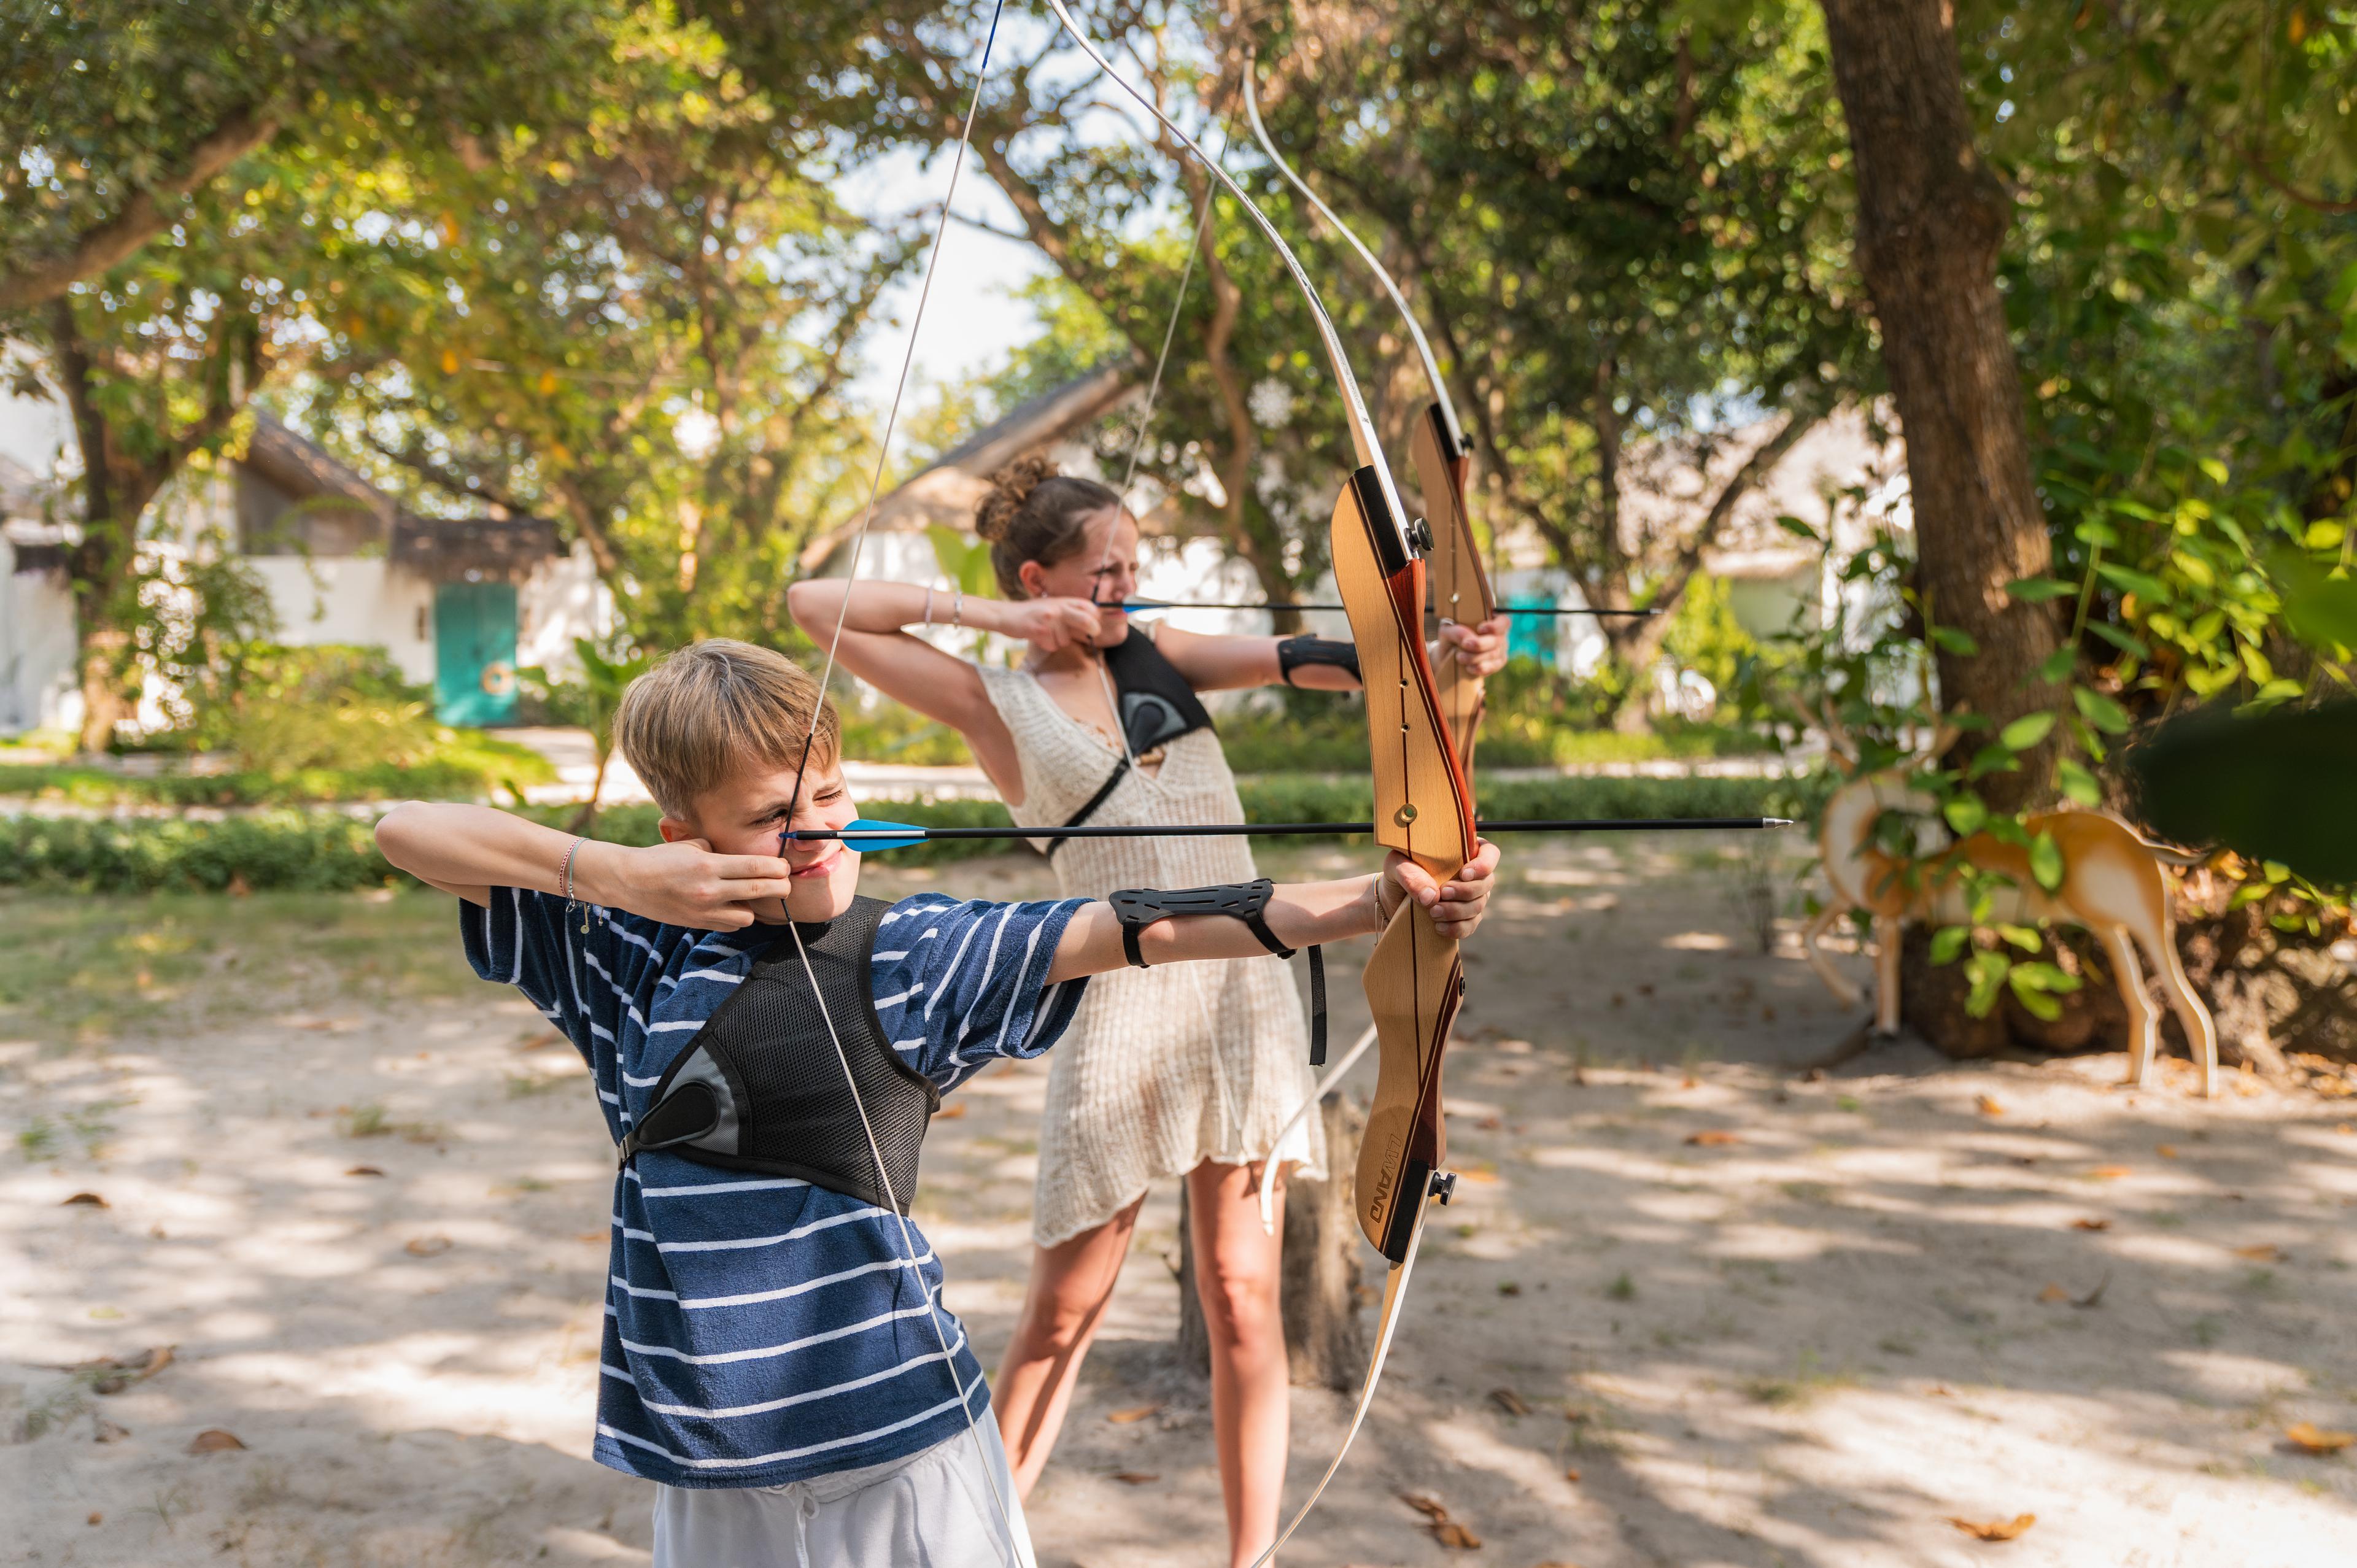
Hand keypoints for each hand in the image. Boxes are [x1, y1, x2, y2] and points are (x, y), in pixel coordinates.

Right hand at [585, 839, 797, 929]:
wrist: (629, 881)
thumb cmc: (661, 858)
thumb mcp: (691, 846)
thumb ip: (720, 852)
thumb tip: (747, 858)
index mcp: (709, 865)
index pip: (758, 867)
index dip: (778, 867)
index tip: (785, 866)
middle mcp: (709, 890)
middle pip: (761, 892)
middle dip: (781, 887)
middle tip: (785, 882)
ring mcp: (704, 911)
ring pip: (748, 916)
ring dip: (754, 906)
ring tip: (749, 895)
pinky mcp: (698, 924)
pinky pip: (730, 925)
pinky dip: (736, 917)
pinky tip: (730, 905)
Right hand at [996, 596, 1101, 654]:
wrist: (1005, 614)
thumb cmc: (1031, 613)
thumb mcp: (1051, 606)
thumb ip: (1068, 612)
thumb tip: (1091, 625)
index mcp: (1062, 601)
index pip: (1087, 606)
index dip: (1095, 616)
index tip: (1096, 625)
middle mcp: (1057, 608)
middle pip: (1085, 619)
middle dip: (1092, 628)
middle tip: (1095, 633)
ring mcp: (1049, 619)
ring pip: (1066, 639)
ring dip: (1058, 641)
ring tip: (1045, 633)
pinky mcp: (1040, 630)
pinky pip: (1052, 645)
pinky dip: (1047, 645)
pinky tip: (1038, 637)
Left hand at [1378, 838, 1501, 940]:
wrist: (1391, 898)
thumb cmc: (1399, 872)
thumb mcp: (1397, 865)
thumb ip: (1410, 874)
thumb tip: (1431, 896)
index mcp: (1463, 852)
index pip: (1489, 853)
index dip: (1484, 864)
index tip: (1464, 874)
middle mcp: (1473, 875)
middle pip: (1486, 883)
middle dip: (1466, 891)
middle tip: (1442, 894)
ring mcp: (1471, 898)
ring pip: (1478, 906)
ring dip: (1457, 911)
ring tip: (1433, 912)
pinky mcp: (1464, 919)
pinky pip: (1470, 926)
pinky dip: (1456, 928)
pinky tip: (1438, 928)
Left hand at [1438, 615, 1509, 678]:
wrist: (1448, 655)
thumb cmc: (1451, 637)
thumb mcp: (1449, 630)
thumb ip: (1457, 631)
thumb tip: (1468, 640)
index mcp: (1492, 620)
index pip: (1503, 622)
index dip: (1495, 626)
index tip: (1480, 629)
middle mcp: (1500, 635)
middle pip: (1497, 640)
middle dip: (1480, 644)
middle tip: (1465, 644)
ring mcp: (1500, 650)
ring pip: (1494, 654)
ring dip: (1476, 657)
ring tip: (1460, 657)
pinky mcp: (1497, 663)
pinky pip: (1493, 667)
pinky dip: (1480, 668)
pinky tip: (1468, 667)